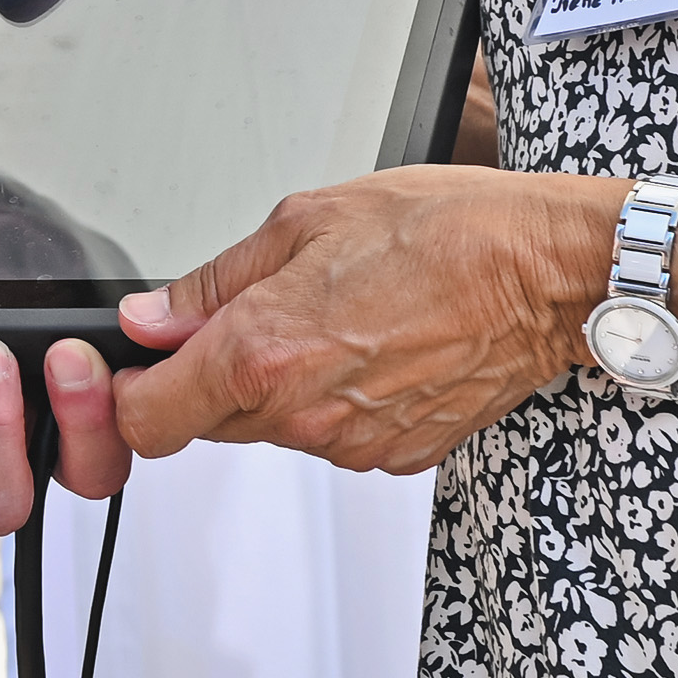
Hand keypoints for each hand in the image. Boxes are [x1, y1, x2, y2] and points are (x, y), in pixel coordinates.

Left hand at [104, 168, 614, 473]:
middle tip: (256, 315)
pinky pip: (335, 437)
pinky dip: (337, 401)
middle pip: (208, 424)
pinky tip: (375, 346)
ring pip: (275, 429)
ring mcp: (353, 445)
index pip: (148, 422)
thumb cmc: (444, 231)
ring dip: (280, 386)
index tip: (140, 367)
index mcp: (263, 352)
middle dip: (211, 378)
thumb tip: (152, 317)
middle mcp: (303, 414)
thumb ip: (213, 281)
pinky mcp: (397, 457)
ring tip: (336, 318)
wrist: (546, 274)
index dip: (131, 395)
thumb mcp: (305, 220)